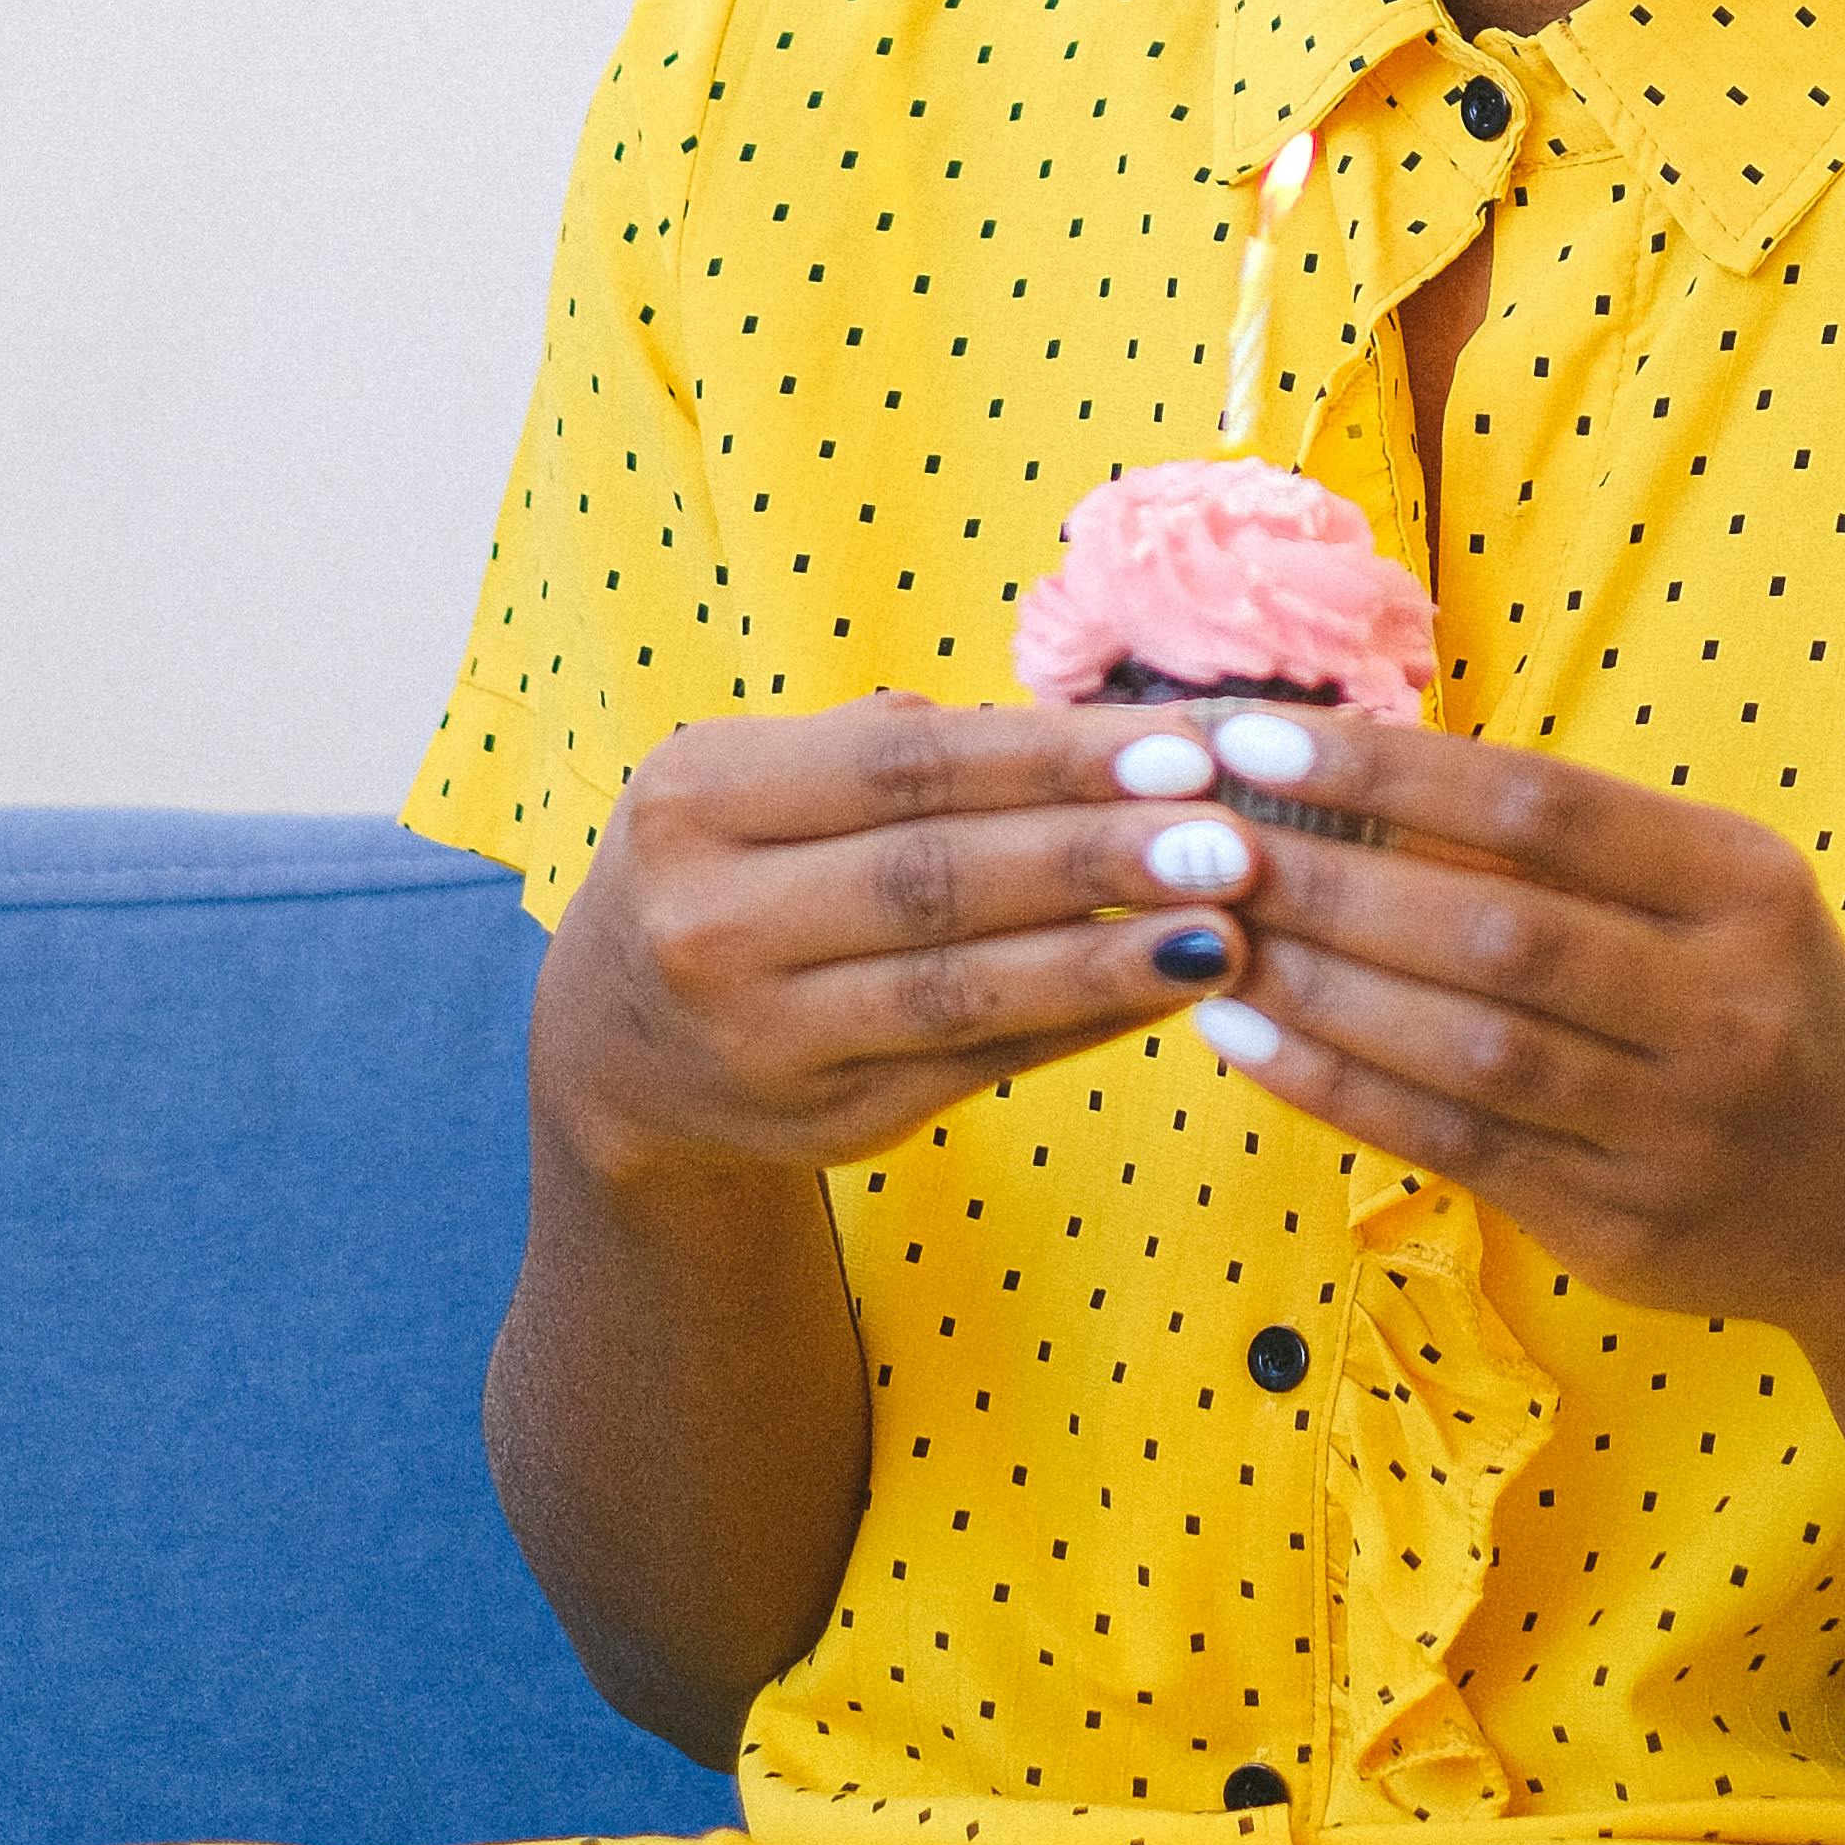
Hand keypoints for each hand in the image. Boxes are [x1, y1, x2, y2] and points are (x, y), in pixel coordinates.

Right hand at [534, 696, 1250, 1202]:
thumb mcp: (757, 778)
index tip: (1182, 745)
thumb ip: (900, 746)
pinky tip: (1168, 988)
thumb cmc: (730, 866)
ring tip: (1226, 927)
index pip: (903, 769)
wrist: (612, 1052)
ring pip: (962, 991)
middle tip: (1232, 838)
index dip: (1050, 760)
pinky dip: (1081, 1023)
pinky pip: (976, 1063)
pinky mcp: (825, 1122)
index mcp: (699, 799)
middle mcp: (714, 924)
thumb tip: (1100, 723)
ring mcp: (765, 1039)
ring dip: (1108, 961)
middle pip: (937, 881)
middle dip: (1098, 858)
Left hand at [1149, 715, 1844, 1353]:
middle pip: (1491, 929)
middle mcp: (1724, 1006)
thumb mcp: (1714, 895)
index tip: (1256, 738)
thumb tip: (1352, 768)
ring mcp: (1678, 1130)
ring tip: (1204, 932)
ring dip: (1315, 988)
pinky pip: (1455, 1147)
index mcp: (1743, 884)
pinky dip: (1338, 1090)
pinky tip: (1247, 1042)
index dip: (1387, 769)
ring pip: (1465, 1048)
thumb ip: (1565, 848)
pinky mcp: (1625, 1230)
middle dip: (1326, 877)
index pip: (1537, 806)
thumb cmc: (1755, 1006)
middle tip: (1198, 835)